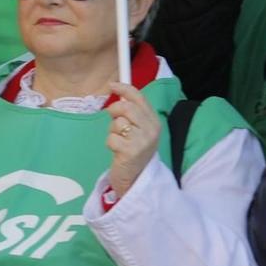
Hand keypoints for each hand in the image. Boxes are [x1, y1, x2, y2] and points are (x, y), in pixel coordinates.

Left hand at [103, 81, 162, 198]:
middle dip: (114, 111)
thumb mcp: (139, 130)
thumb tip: (118, 91)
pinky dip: (110, 143)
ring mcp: (142, 142)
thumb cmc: (135, 151)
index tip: (112, 85)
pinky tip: (117, 152)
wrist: (137, 180)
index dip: (124, 89)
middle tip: (112, 119)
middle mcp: (151, 130)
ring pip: (118, 122)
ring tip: (119, 141)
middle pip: (126, 108)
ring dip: (112, 130)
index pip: (140, 98)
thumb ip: (133, 113)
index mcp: (154, 122)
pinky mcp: (130, 152)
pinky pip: (111, 137)